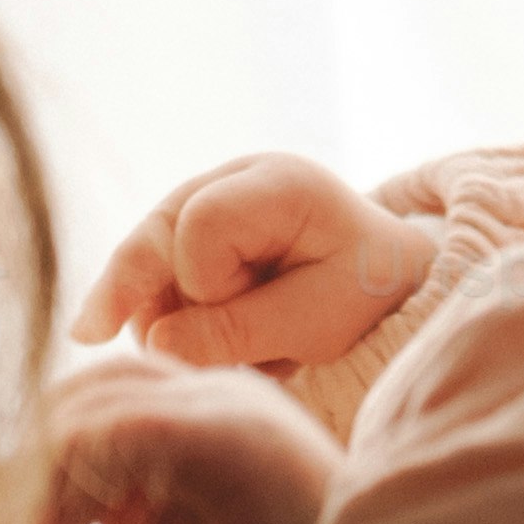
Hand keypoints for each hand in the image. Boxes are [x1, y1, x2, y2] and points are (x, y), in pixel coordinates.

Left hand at [12, 354, 339, 523]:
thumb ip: (129, 511)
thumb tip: (47, 504)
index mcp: (213, 409)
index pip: (98, 398)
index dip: (42, 465)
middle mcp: (213, 391)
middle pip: (77, 397)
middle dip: (25, 485)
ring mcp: (218, 404)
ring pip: (79, 424)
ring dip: (35, 515)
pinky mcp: (218, 434)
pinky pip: (105, 445)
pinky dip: (59, 515)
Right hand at [71, 155, 438, 375]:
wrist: (383, 281)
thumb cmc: (362, 296)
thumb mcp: (316, 323)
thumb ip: (237, 331)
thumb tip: (155, 343)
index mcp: (279, 183)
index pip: (200, 225)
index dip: (209, 286)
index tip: (261, 321)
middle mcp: (231, 177)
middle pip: (153, 237)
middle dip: (166, 305)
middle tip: (216, 346)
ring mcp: (204, 199)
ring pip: (140, 262)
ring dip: (168, 317)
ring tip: (235, 342)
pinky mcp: (187, 229)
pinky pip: (146, 278)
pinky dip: (169, 317)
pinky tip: (207, 337)